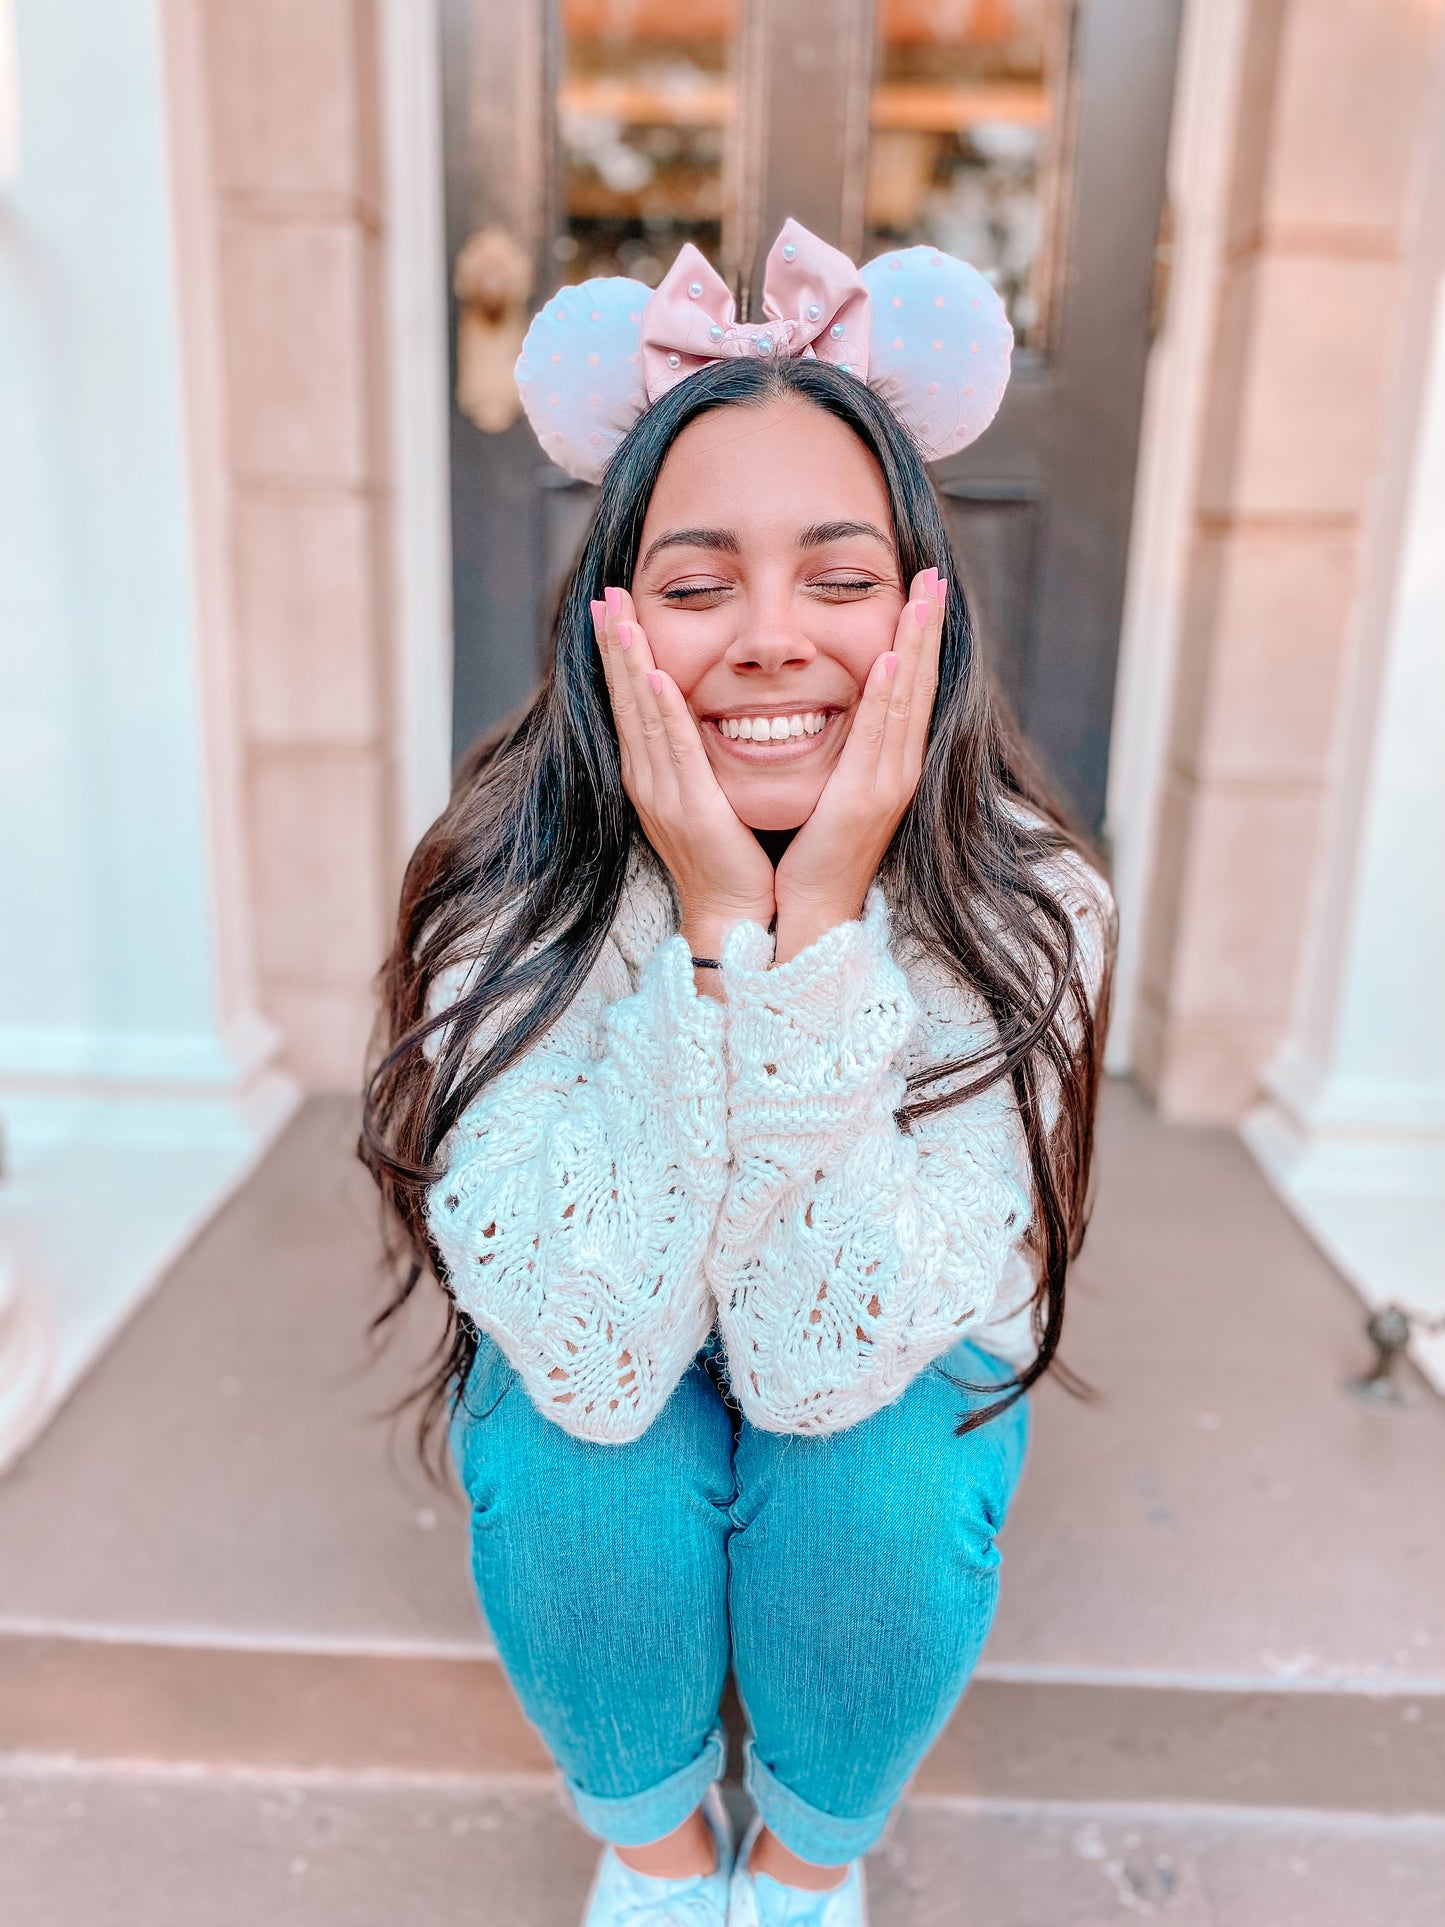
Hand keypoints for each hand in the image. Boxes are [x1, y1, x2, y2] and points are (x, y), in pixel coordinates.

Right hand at [591, 586, 776, 957]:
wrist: (733, 911)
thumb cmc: (731, 855)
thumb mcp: (708, 793)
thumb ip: (700, 756)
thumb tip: (705, 715)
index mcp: (652, 773)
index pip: (631, 700)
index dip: (619, 653)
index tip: (611, 608)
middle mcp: (647, 778)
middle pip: (625, 698)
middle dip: (614, 644)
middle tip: (605, 594)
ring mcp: (662, 793)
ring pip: (641, 715)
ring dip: (629, 664)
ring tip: (619, 618)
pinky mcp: (689, 808)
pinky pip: (674, 751)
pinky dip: (662, 713)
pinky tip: (656, 679)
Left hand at [773, 567, 945, 962]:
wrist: (808, 912)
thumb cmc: (811, 854)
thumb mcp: (830, 788)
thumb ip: (838, 751)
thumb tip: (830, 709)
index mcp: (886, 764)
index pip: (906, 687)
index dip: (918, 638)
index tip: (924, 591)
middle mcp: (896, 768)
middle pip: (917, 683)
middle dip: (927, 627)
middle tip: (935, 573)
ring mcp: (887, 784)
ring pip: (905, 699)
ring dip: (915, 645)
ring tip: (924, 596)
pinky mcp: (865, 801)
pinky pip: (878, 738)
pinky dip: (888, 697)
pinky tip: (890, 661)